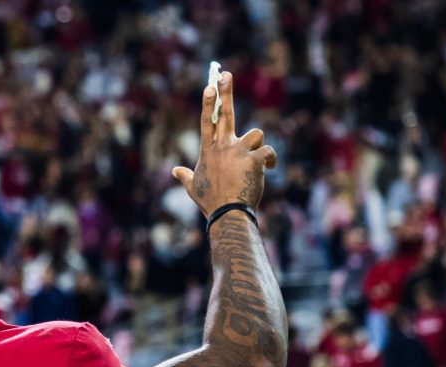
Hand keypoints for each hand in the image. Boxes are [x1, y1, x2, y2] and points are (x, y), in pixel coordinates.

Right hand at [172, 71, 277, 216]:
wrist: (228, 213)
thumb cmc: (210, 202)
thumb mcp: (193, 187)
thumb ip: (185, 175)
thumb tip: (175, 171)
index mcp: (208, 151)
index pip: (207, 121)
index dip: (208, 102)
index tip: (209, 86)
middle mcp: (222, 147)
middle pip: (225, 114)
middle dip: (225, 92)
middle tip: (225, 74)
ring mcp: (239, 152)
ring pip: (256, 135)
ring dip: (257, 145)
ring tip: (256, 163)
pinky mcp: (254, 159)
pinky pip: (267, 152)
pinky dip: (270, 160)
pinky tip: (269, 169)